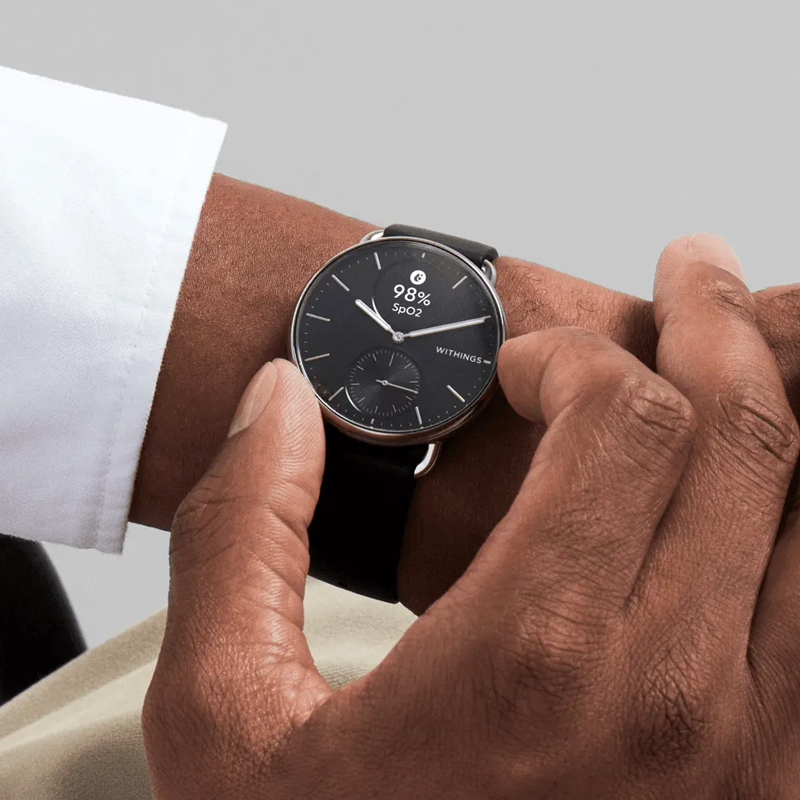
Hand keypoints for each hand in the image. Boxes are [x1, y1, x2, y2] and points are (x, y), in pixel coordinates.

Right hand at [144, 235, 799, 797]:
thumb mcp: (225, 719)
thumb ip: (242, 535)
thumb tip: (280, 408)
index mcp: (534, 662)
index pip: (624, 422)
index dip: (572, 355)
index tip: (526, 362)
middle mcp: (676, 699)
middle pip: (749, 438)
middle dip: (715, 328)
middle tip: (692, 276)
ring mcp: (755, 747)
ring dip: (786, 398)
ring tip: (752, 336)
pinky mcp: (775, 777)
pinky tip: (773, 466)